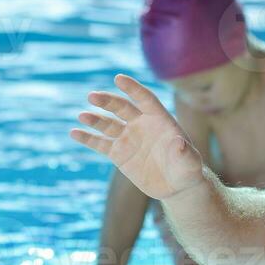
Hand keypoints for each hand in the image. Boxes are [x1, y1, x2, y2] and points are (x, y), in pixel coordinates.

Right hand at [71, 75, 205, 200]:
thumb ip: (185, 152)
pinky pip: (100, 143)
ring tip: (82, 116)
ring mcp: (128, 138)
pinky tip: (74, 132)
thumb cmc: (187, 169)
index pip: (145, 99)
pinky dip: (87, 138)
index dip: (132, 88)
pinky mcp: (118, 153)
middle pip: (122, 108)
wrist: (175, 186)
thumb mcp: (190, 162)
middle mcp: (141, 124)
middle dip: (107, 101)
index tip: (118, 78)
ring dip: (94, 119)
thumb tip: (180, 144)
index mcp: (159, 119)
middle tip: (92, 96)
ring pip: (108, 124)